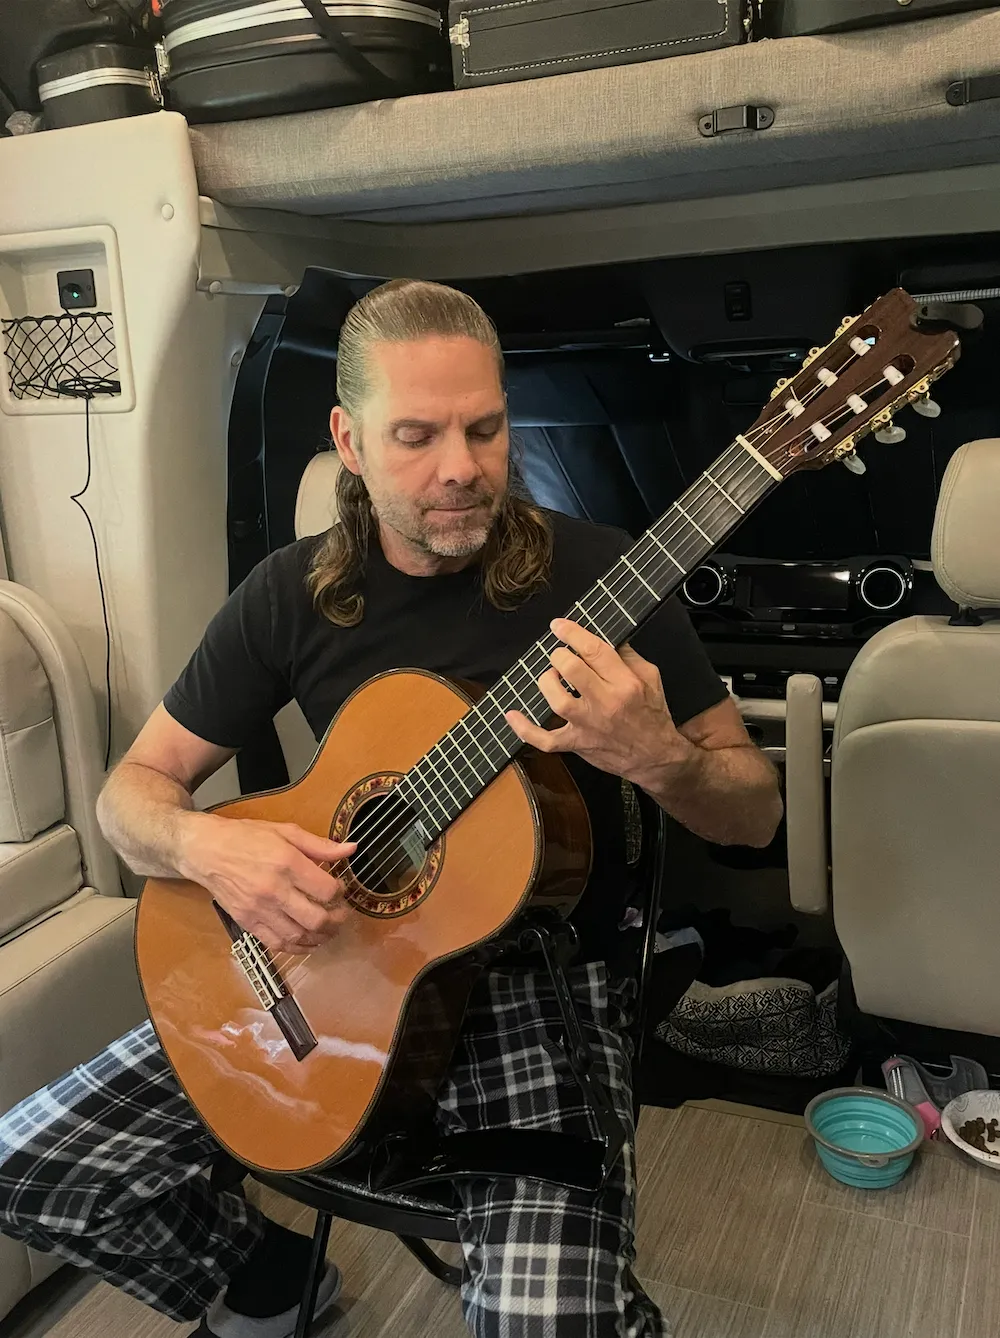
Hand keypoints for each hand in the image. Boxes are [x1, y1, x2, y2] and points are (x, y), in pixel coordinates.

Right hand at [177, 814, 355, 956]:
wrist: (205, 850)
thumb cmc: (246, 837)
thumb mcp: (285, 831)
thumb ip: (320, 845)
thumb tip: (350, 849)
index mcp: (286, 863)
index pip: (326, 890)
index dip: (341, 893)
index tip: (340, 889)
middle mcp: (274, 890)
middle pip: (316, 919)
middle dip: (337, 921)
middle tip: (342, 914)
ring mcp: (259, 910)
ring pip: (298, 937)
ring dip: (320, 937)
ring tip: (329, 929)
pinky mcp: (247, 922)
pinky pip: (277, 944)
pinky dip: (297, 947)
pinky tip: (307, 941)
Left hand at [505, 618, 694, 788]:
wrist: (655, 757)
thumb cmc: (652, 715)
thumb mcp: (650, 678)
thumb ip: (627, 656)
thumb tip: (605, 636)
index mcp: (625, 684)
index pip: (594, 650)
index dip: (572, 633)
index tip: (559, 626)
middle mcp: (606, 703)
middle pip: (571, 670)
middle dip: (560, 655)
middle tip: (561, 656)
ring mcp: (588, 725)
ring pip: (557, 700)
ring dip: (547, 682)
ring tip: (552, 677)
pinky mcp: (577, 743)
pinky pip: (545, 740)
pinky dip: (525, 729)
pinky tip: (512, 715)